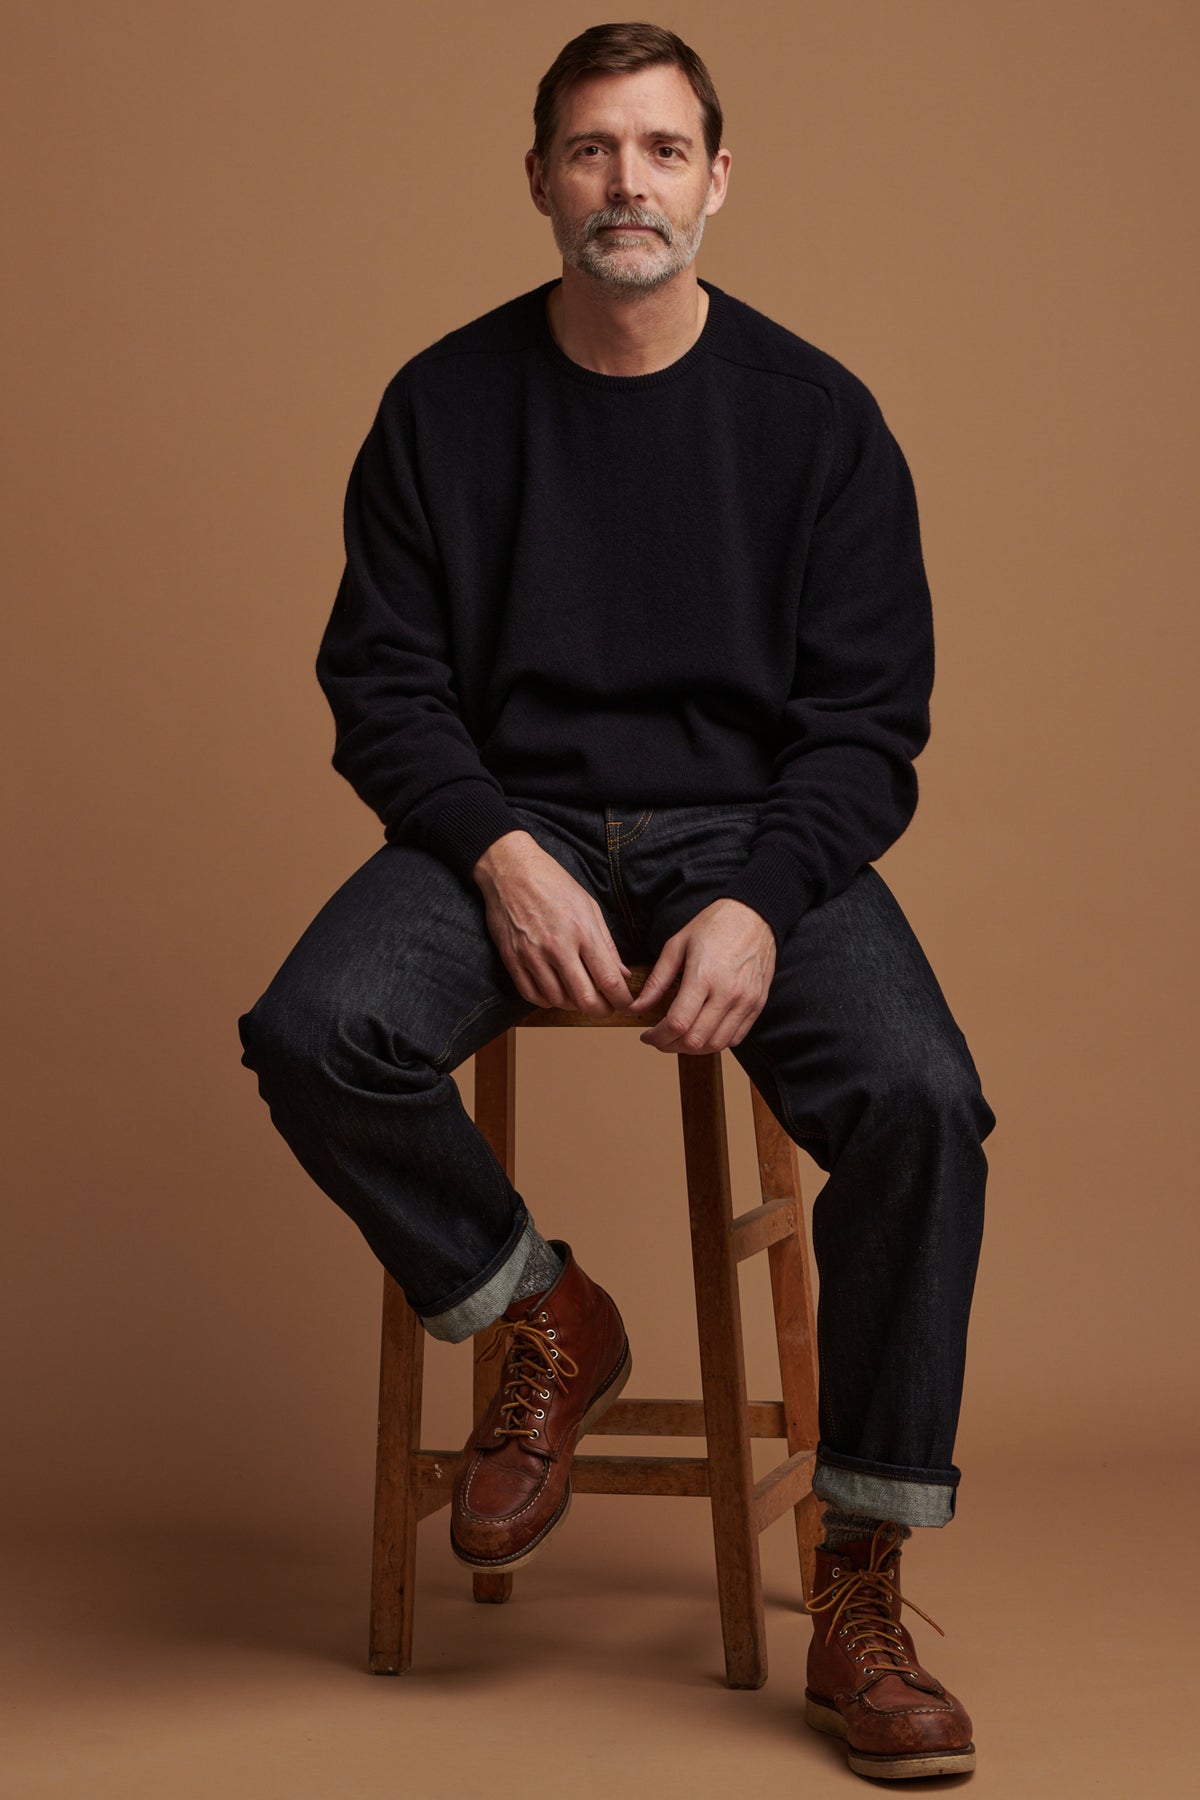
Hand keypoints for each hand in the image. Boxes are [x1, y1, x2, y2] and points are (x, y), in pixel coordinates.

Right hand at [473, 831, 635, 1013]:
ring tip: (581, 996)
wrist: (510, 869)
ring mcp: (532, 955)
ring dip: (574, 1005)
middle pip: (585, 999)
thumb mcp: (588, 906)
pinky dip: (548, 1001)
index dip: (622, 1000)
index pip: (609, 980)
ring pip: (559, 1001)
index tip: (626, 1003)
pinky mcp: (513, 959)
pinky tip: (556, 993)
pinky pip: (532, 995)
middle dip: (601, 1010)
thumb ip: (606, 944)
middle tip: (606, 1007)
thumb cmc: (553, 883)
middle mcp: (558, 947)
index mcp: (582, 931)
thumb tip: (623, 974)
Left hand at [628, 898, 775, 1053]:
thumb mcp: (677, 945)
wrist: (754, 914)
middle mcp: (728, 992)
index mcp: (704, 975)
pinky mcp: (758, 1004)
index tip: (647, 1035)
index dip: (657, 1036)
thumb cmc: (713, 925)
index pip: (678, 1023)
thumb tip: (638, 1007)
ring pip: (716, 1044)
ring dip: (693, 1048)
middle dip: (671, 1046)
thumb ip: (657, 980)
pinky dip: (716, 1042)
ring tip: (679, 1038)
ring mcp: (746, 1001)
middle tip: (659, 1039)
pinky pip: (736, 1038)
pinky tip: (702, 1031)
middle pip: (696, 1040)